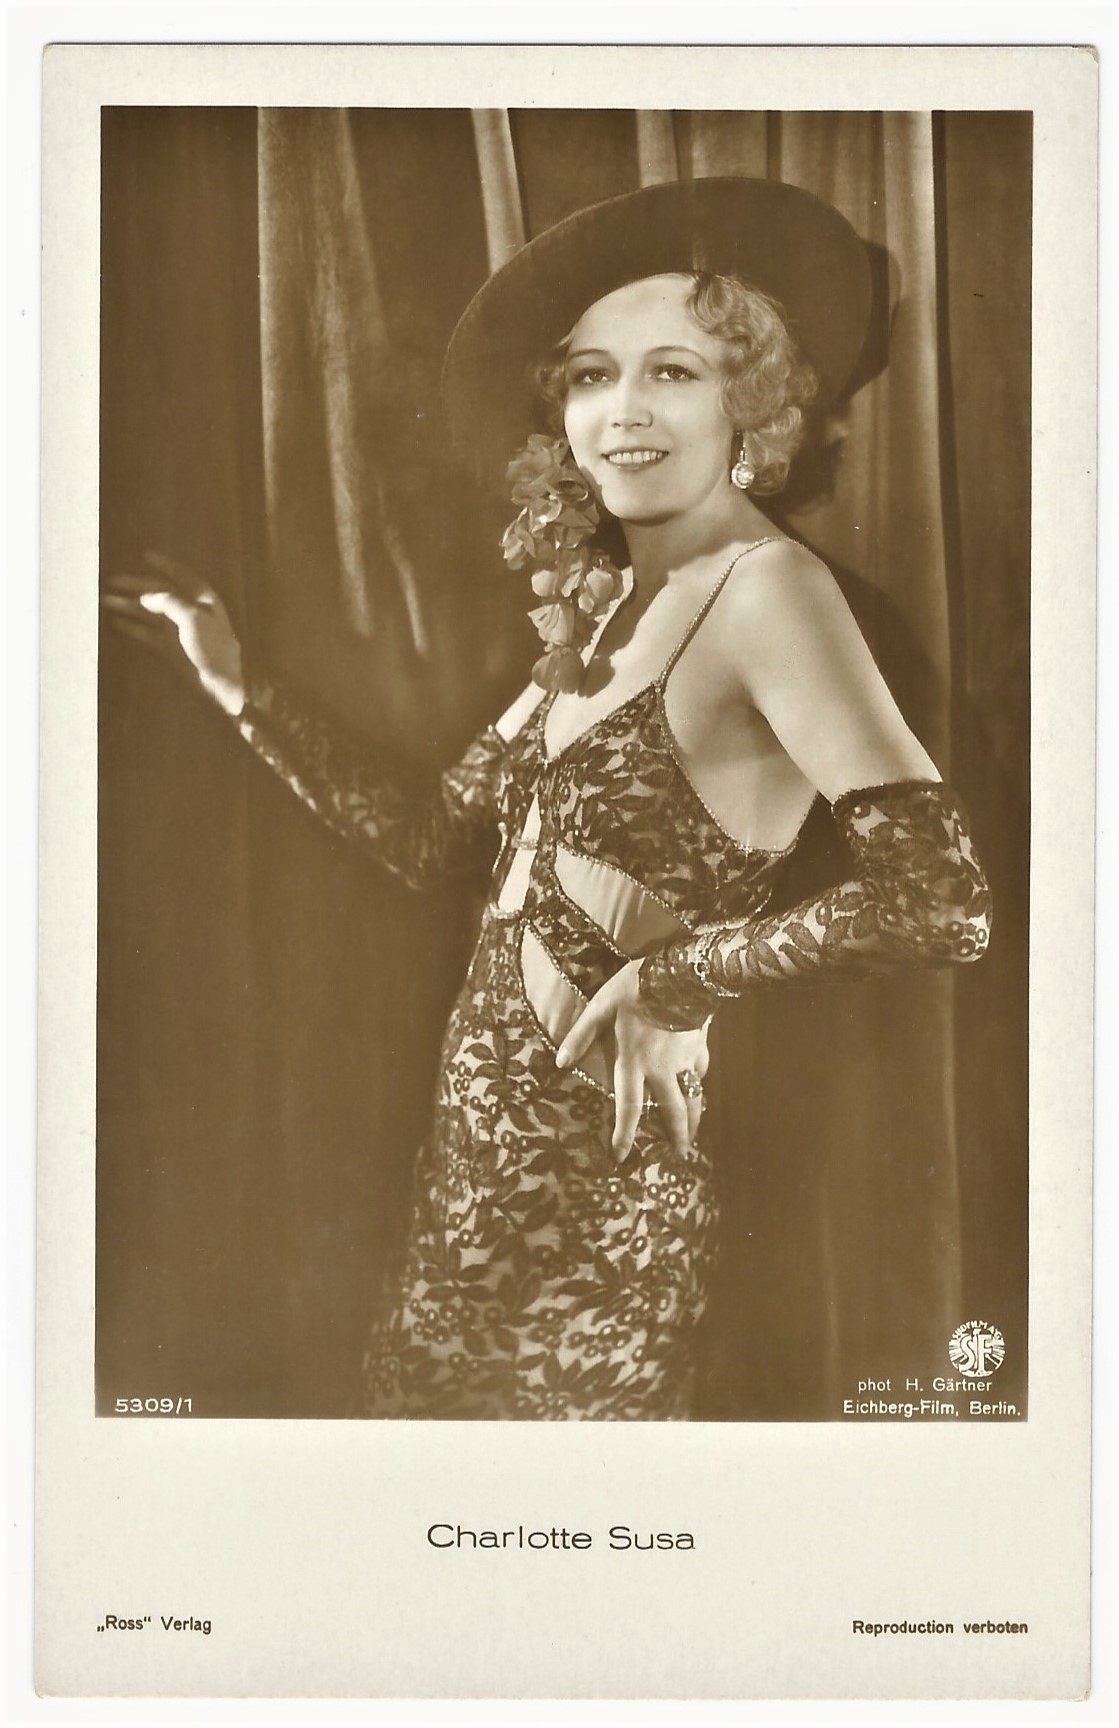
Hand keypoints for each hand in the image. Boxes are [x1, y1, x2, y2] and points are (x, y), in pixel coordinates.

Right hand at [102, 551, 244, 717]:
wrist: (220, 682)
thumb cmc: (213, 646)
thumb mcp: (193, 618)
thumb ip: (170, 602)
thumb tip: (146, 596)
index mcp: (200, 597)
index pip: (180, 575)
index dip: (164, 564)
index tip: (145, 554)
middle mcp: (187, 609)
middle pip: (158, 592)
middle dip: (135, 585)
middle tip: (110, 580)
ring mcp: (177, 628)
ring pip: (148, 611)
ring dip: (128, 605)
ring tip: (105, 600)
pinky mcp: (169, 646)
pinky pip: (146, 632)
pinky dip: (132, 626)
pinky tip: (116, 622)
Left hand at [555, 958, 709, 1164]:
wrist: (681, 972)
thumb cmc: (635, 987)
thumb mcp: (602, 1006)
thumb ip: (582, 1034)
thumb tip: (560, 1062)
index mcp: (634, 1060)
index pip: (628, 1106)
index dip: (624, 1134)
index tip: (621, 1157)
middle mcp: (661, 1068)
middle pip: (672, 1110)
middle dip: (676, 1135)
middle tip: (679, 1155)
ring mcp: (684, 1060)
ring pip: (692, 1097)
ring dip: (693, 1118)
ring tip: (693, 1134)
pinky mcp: (700, 1047)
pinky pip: (700, 1070)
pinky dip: (698, 1081)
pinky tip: (698, 1084)